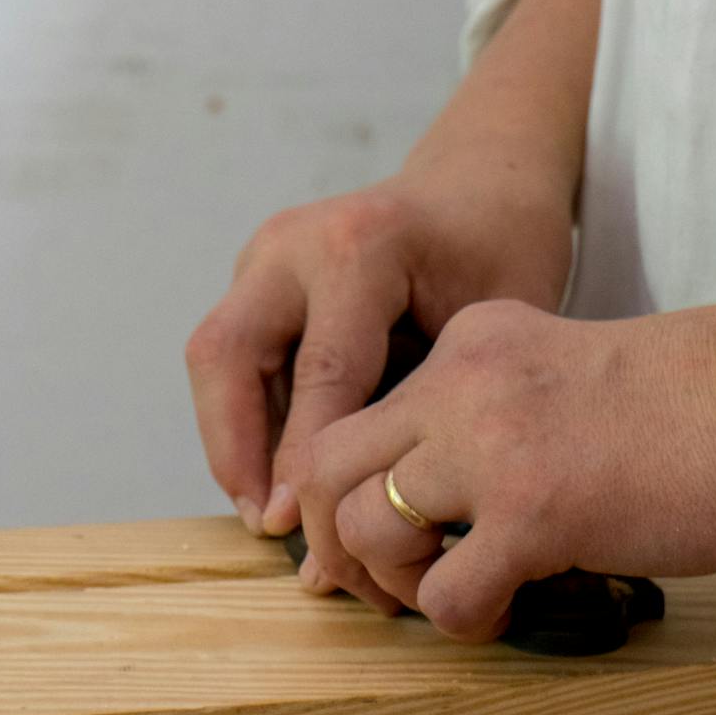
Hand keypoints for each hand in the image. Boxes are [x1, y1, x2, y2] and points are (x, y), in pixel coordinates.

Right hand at [184, 162, 574, 536]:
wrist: (482, 180)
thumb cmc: (503, 252)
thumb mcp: (491, 330)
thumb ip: (428, 415)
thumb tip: (368, 520)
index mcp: (361, 245)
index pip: (321, 373)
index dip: (309, 462)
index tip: (311, 533)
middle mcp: (295, 242)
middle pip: (225, 355)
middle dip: (235, 449)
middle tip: (266, 524)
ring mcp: (265, 253)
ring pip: (213, 358)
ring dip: (231, 439)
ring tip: (270, 513)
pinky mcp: (255, 274)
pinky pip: (231, 354)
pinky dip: (246, 417)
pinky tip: (280, 473)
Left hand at [295, 299, 715, 639]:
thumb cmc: (706, 406)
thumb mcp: (571, 376)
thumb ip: (500, 417)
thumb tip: (451, 504)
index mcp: (474, 340)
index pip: (360, 413)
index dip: (354, 488)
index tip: (386, 536)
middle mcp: (465, 382)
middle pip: (325, 465)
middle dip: (335, 540)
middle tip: (387, 584)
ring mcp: (495, 444)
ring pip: (367, 527)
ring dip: (396, 584)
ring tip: (454, 595)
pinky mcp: (538, 513)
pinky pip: (443, 594)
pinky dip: (461, 622)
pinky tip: (508, 612)